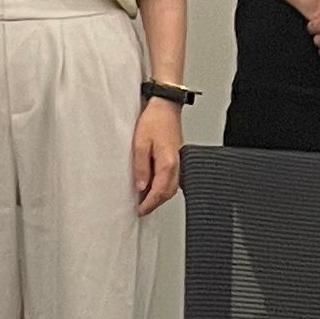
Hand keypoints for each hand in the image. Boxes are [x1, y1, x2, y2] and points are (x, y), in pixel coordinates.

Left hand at [132, 99, 182, 215]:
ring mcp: (180, 162)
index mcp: (168, 163)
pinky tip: (155, 186)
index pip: (159, 191)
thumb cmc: (154, 121)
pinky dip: (164, 187)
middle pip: (168, 193)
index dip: (149, 203)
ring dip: (160, 196)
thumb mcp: (139, 143)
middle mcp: (177, 165)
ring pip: (172, 187)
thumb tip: (141, 186)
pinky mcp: (178, 158)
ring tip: (146, 201)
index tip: (140, 211)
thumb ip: (141, 166)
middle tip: (142, 210)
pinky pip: (173, 179)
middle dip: (155, 203)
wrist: (166, 107)